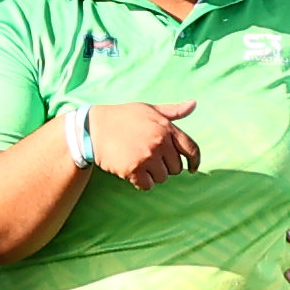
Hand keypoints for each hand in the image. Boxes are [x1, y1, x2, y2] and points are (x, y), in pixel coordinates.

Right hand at [77, 99, 197, 186]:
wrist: (95, 128)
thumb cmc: (124, 117)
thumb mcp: (149, 109)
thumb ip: (173, 111)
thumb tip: (194, 104)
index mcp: (166, 127)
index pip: (191, 149)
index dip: (195, 161)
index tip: (193, 168)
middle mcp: (159, 142)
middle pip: (176, 168)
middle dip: (166, 166)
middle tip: (150, 158)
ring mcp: (147, 157)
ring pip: (162, 178)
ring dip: (153, 174)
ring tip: (140, 162)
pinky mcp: (133, 169)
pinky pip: (147, 185)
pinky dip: (142, 182)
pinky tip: (133, 172)